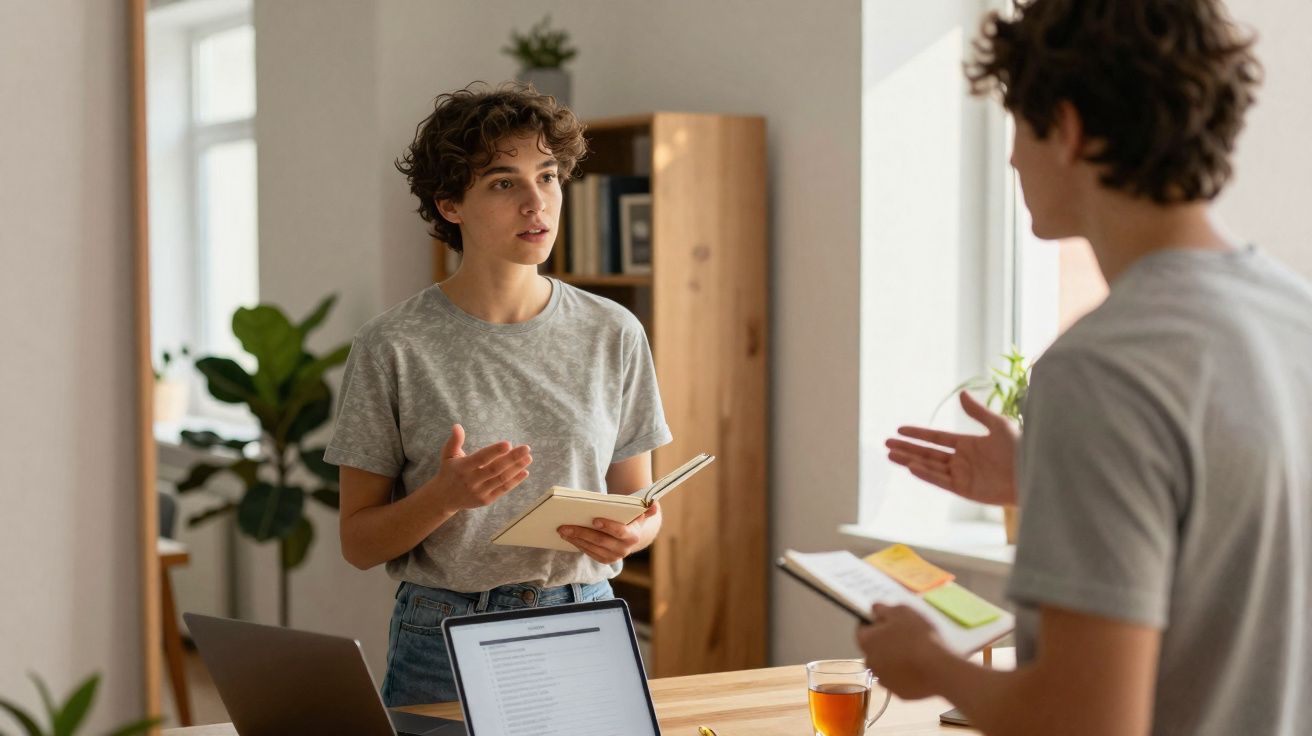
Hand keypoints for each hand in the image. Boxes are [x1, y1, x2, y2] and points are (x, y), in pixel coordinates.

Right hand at [424, 424, 531, 513]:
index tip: (508, 443)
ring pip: (501, 479)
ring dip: (516, 469)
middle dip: (512, 458)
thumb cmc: (449, 471)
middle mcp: (471, 481)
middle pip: (495, 469)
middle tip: (526, 448)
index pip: (481, 458)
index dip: (495, 451)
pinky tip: (524, 472)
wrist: (444, 498)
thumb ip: (454, 441)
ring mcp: (479, 492)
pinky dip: (515, 481)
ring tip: (528, 458)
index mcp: (462, 468)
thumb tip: (457, 426)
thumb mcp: (447, 455)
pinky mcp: (486, 500)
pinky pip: (503, 490)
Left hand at [557, 502, 660, 563]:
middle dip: (582, 533)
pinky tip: (567, 536)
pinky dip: (577, 544)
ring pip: (592, 548)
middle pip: (601, 541)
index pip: (620, 532)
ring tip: (562, 529)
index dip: (608, 526)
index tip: (594, 519)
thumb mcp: (641, 512)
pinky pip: (589, 552)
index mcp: (633, 536)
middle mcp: (624, 549)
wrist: (634, 536)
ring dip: (576, 539)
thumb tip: (654, 504)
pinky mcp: (605, 560)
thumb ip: (647, 508)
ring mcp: (614, 556)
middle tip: (566, 525)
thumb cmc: (633, 518)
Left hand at [857, 604, 949, 699]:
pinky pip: (900, 680)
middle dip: (885, 642)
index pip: (862, 629)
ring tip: (915, 652)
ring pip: (886, 666)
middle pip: (874, 649)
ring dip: (894, 659)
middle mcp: (870, 662)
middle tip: (904, 636)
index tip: (887, 620)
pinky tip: (920, 668)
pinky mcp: (899, 693)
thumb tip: (874, 609)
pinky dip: (906, 675)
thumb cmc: (918, 636)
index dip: (874, 623)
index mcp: (867, 641)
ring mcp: (884, 680)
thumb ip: (883, 609)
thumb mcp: (902, 611)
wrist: (939, 669)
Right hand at [885, 391, 1018, 505]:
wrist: (1035, 473)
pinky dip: (926, 474)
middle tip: (886, 445)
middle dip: (907, 449)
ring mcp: (963, 476)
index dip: (918, 434)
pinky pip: (941, 481)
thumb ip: (977, 412)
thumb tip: (961, 394)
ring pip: (930, 467)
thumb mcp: (999, 426)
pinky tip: (911, 467)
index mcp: (968, 444)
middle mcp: (962, 460)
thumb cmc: (1022, 448)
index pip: (936, 438)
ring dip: (911, 461)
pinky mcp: (966, 490)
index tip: (899, 430)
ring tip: (891, 455)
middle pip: (928, 453)